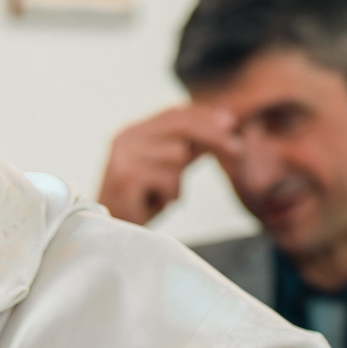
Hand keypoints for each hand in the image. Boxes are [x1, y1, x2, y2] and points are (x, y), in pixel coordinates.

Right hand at [96, 104, 237, 225]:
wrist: (109, 233)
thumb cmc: (139, 204)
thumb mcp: (168, 170)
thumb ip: (189, 149)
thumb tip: (223, 129)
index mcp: (133, 132)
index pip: (173, 114)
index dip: (204, 116)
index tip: (231, 122)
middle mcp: (125, 138)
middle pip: (179, 127)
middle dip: (212, 137)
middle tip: (237, 149)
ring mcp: (124, 156)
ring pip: (178, 156)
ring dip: (177, 182)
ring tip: (158, 197)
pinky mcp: (127, 177)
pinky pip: (169, 179)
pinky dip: (169, 196)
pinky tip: (151, 204)